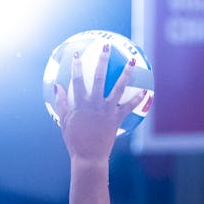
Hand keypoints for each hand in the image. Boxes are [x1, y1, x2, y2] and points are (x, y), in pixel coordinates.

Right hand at [56, 44, 145, 163]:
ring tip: (131, 62)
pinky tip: (146, 91)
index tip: (76, 53)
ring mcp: (106, 110)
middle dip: (102, 60)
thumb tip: (57, 87)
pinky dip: (138, 99)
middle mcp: (94, 103)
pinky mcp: (116, 119)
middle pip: (98, 77)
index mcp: (80, 103)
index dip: (76, 65)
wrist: (88, 157)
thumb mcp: (64, 122)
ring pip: (118, 88)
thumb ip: (61, 103)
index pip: (77, 80)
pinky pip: (129, 107)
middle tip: (106, 46)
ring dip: (125, 74)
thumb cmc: (74, 141)